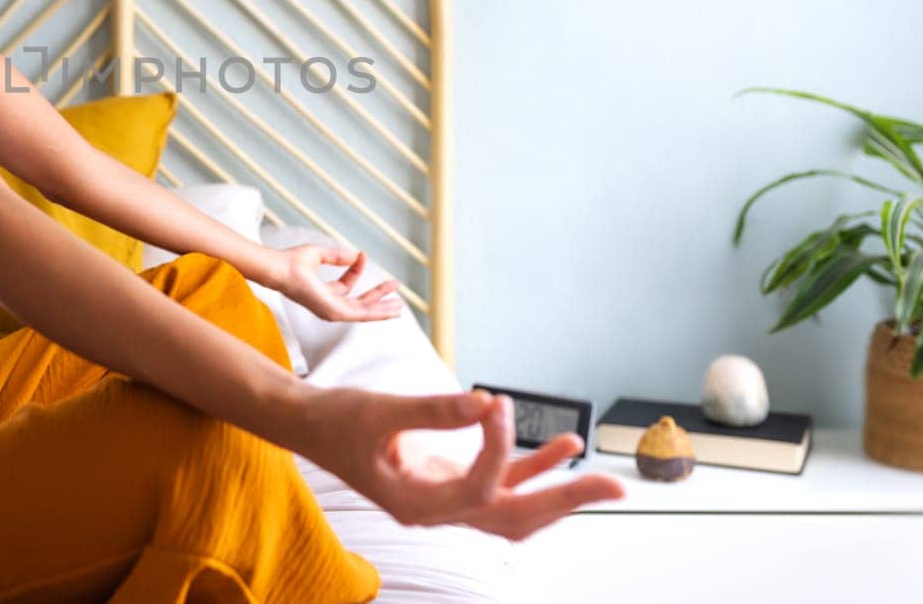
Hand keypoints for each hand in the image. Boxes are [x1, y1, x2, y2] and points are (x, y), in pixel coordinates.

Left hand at [267, 243, 403, 321]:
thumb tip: (358, 255)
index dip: (356, 271)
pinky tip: (390, 307)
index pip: (346, 286)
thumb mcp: (320, 254)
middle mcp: (328, 305)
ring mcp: (332, 311)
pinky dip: (377, 311)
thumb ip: (338, 256)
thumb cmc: (291, 262)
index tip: (362, 256)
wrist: (281, 269)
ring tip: (399, 305)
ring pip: (363, 312)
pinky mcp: (335, 312)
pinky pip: (361, 314)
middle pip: (359, 304)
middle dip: (378, 299)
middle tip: (396, 293)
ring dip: (382, 308)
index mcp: (323, 293)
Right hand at [299, 388, 626, 539]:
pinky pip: (500, 483)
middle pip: (512, 519)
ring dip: (556, 492)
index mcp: (415, 505)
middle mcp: (437, 511)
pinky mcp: (450, 482)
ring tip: (598, 472)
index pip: (476, 487)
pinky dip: (532, 468)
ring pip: (513, 509)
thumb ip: (432, 410)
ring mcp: (446, 500)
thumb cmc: (336, 420)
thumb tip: (485, 403)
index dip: (498, 449)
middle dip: (563, 503)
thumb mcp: (380, 411)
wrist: (309, 425)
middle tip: (613, 488)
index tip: (498, 404)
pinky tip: (563, 447)